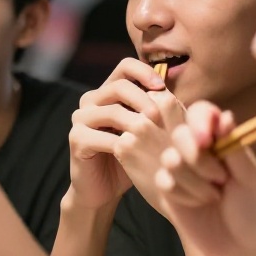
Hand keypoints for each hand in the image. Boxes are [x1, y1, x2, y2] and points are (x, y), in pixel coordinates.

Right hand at [68, 58, 182, 210]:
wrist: (104, 189)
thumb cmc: (132, 158)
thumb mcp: (147, 131)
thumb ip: (157, 111)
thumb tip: (179, 95)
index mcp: (108, 92)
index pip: (125, 66)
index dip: (145, 72)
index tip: (163, 88)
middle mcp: (90, 101)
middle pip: (118, 86)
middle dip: (143, 99)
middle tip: (159, 117)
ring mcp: (80, 119)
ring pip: (111, 111)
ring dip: (136, 123)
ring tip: (152, 135)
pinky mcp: (76, 139)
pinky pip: (100, 137)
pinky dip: (122, 144)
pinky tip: (137, 154)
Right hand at [154, 101, 255, 255]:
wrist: (238, 247)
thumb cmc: (252, 210)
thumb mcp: (251, 178)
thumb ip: (235, 148)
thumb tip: (225, 115)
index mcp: (221, 140)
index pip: (202, 112)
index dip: (200, 121)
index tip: (208, 140)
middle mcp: (198, 150)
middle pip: (180, 134)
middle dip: (197, 157)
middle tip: (220, 178)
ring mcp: (180, 169)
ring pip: (170, 159)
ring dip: (195, 181)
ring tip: (214, 195)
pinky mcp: (167, 188)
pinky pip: (164, 180)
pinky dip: (184, 194)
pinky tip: (197, 205)